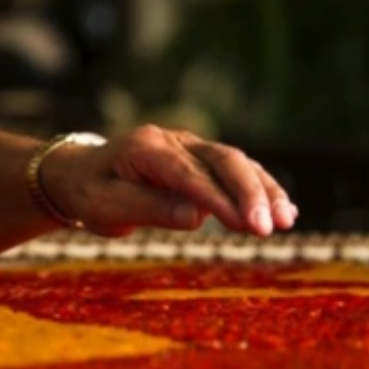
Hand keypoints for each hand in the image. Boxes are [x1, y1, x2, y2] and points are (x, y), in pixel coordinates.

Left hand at [40, 125, 296, 237]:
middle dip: (250, 193)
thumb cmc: (90, 192)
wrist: (81, 175)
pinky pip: (237, 172)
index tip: (245, 225)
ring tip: (287, 221)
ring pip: (237, 163)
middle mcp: (174, 140)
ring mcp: (191, 147)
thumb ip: (149, 208)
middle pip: (222, 160)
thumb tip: (196, 216)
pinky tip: (286, 211)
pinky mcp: (203, 160)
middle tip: (270, 228)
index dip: (219, 198)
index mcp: (146, 147)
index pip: (188, 173)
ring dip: (264, 191)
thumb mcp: (105, 206)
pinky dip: (262, 189)